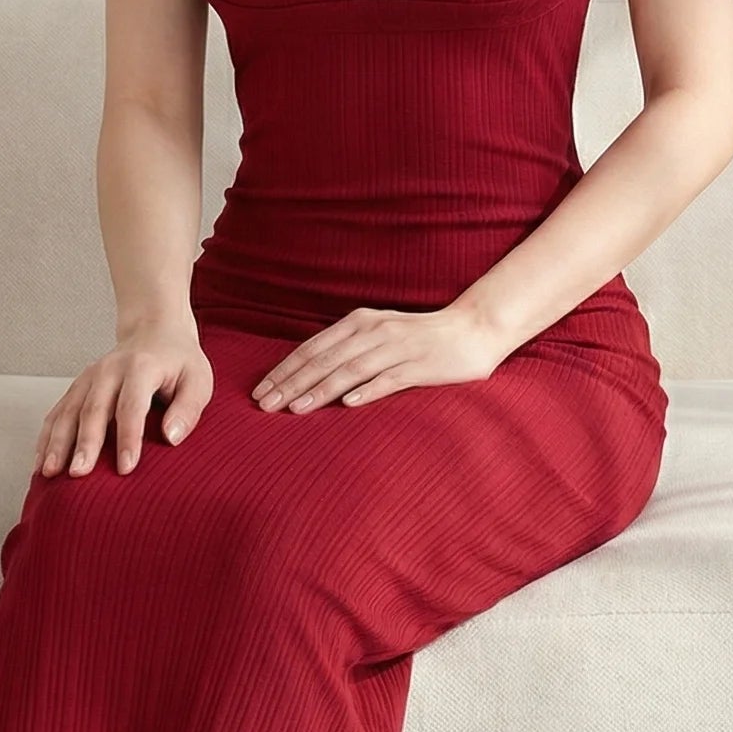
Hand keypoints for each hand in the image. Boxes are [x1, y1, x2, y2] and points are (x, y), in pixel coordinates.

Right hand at [35, 319, 212, 476]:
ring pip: (69, 411)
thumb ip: (188, 408)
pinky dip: (47, 436)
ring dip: (57, 442)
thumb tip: (171, 437)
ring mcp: (89, 377)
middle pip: (93, 410)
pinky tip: (41, 461)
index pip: (132, 406)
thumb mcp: (198, 380)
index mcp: (141, 367)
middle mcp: (109, 370)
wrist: (154, 331)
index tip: (125, 468)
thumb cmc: (179, 362)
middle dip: (85, 444)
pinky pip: (58, 412)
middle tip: (78, 474)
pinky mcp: (78, 386)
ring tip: (49, 472)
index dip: (128, 438)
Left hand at [251, 302, 504, 413]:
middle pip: (324, 360)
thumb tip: (309, 374)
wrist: (473, 329)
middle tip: (264, 406)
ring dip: (320, 389)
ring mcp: (398, 347)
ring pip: (351, 370)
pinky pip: (390, 379)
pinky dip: (368, 390)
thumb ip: (348, 350)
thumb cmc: (420, 338)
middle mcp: (374, 331)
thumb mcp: (378, 335)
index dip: (284, 369)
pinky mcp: (421, 365)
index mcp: (359, 323)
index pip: (312, 348)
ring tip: (295, 409)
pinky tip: (348, 404)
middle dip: (291, 383)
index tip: (260, 391)